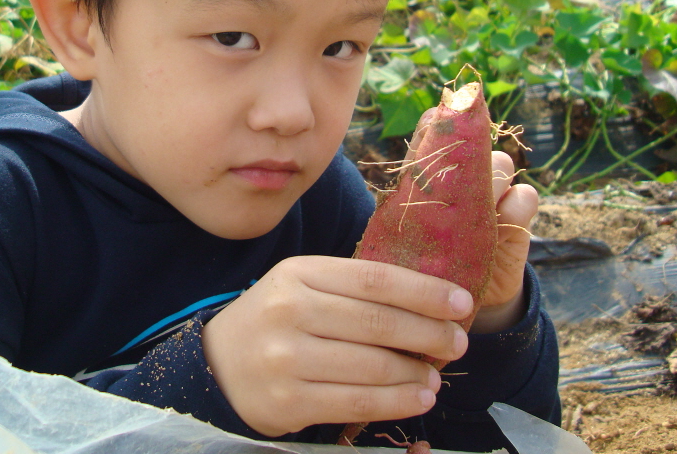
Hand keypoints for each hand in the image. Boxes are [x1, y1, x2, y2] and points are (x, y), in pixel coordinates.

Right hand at [200, 256, 473, 436]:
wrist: (216, 367)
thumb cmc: (274, 322)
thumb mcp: (301, 287)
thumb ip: (352, 289)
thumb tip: (428, 302)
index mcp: (298, 273)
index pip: (375, 279)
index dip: (425, 291)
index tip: (461, 303)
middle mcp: (291, 310)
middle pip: (379, 322)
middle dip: (430, 334)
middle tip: (458, 342)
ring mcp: (287, 357)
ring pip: (373, 366)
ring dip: (417, 373)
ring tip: (437, 376)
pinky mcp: (288, 401)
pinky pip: (357, 402)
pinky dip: (397, 402)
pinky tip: (418, 398)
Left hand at [405, 110, 538, 333]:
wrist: (453, 299)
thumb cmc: (424, 258)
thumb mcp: (411, 228)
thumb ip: (409, 200)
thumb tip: (399, 176)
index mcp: (435, 175)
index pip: (440, 136)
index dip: (440, 127)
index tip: (433, 124)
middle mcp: (467, 179)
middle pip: (475, 146)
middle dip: (466, 156)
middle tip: (453, 178)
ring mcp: (495, 196)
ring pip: (503, 165)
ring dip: (491, 178)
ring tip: (477, 204)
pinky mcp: (518, 221)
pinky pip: (526, 197)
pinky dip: (515, 204)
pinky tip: (502, 219)